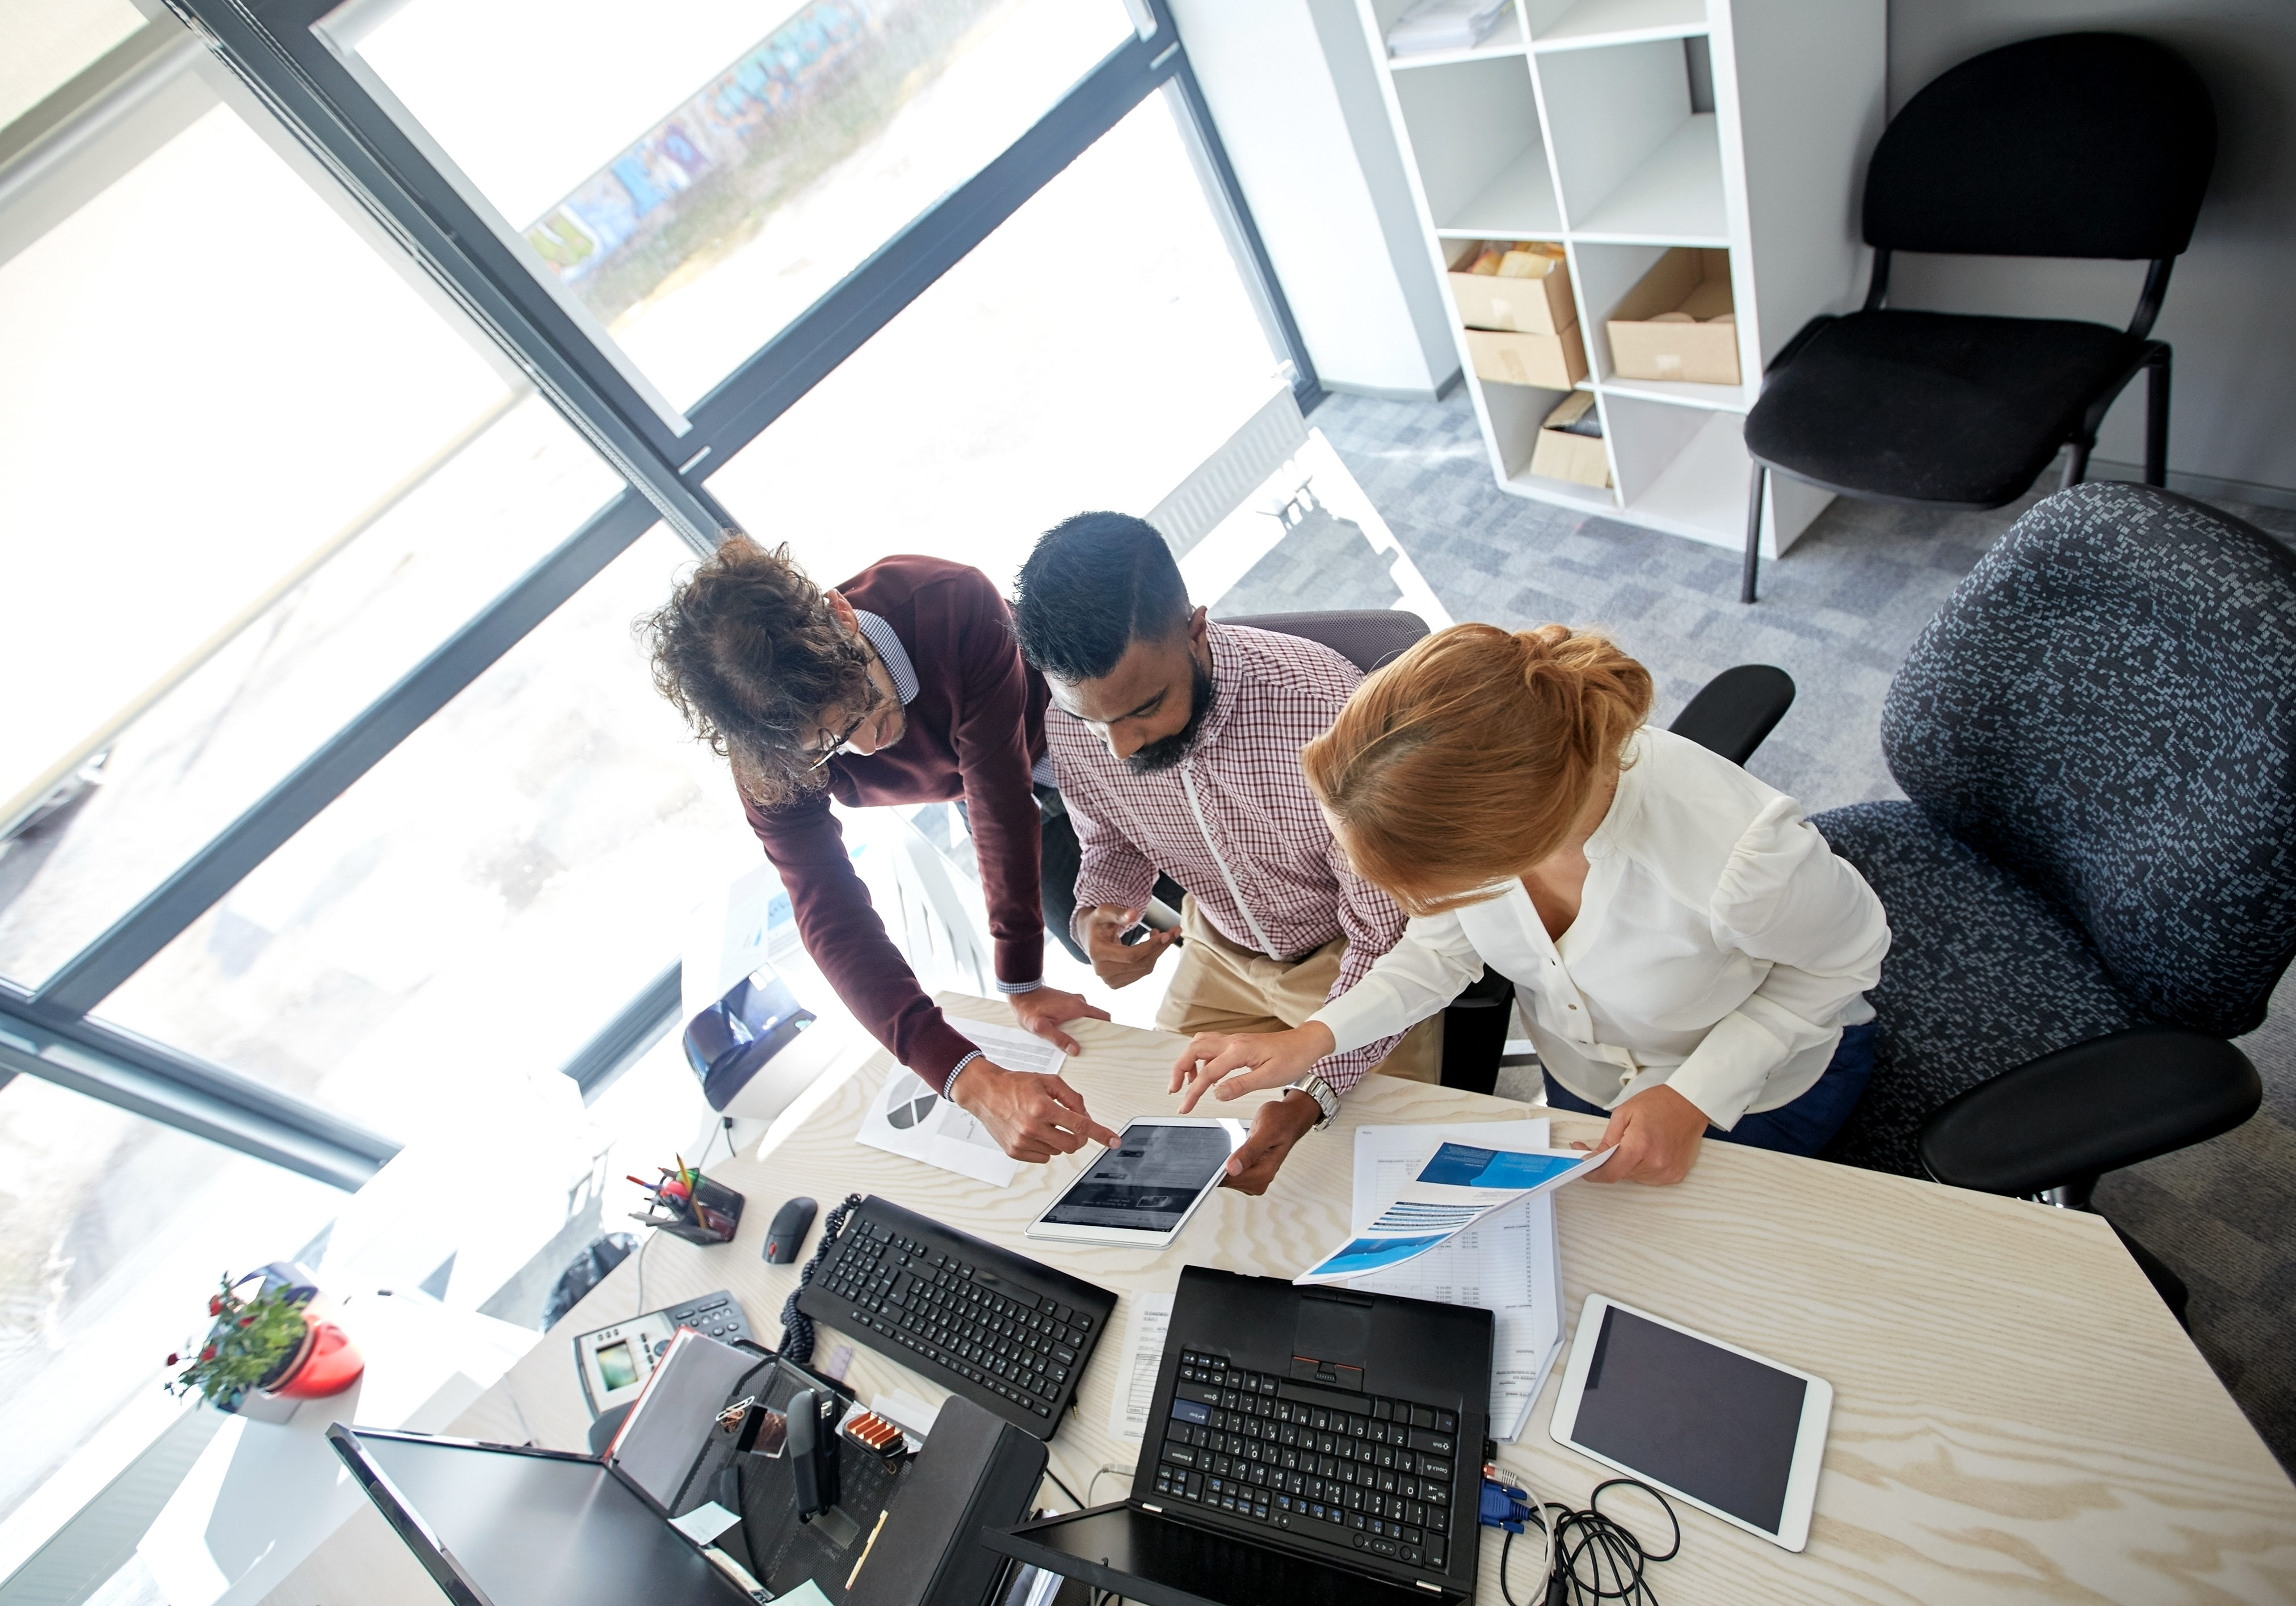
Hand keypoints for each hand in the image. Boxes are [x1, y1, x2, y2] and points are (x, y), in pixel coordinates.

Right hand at [947, 1059, 1119, 1162]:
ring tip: (1043, 1122)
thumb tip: (1086, 1117)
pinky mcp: (1015, 1151)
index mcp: (1042, 1107)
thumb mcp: (1048, 1081)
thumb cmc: (1015, 1084)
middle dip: (1077, 1136)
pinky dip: (1045, 1147)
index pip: (1080, 1125)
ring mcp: (1022, 1142)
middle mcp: (1032, 1127)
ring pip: (1058, 1151)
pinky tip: (1033, 1132)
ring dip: (1058, 1139)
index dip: (1100, 1134)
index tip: (1114, 1141)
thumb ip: (1072, 1098)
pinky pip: (1043, 1157)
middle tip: (1071, 1125)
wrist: (985, 1093)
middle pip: (1072, 1144)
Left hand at [1008, 985, 1110, 1054]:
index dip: (1108, 1029)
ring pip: (1085, 1018)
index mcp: (1077, 1007)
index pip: (1103, 1016)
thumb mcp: (1040, 1027)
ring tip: (1076, 1043)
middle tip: (1087, 1048)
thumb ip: (1058, 1038)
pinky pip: (1077, 1015)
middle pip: (1095, 1020)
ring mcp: (1073, 1001)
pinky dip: (1076, 1024)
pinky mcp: (1067, 1002)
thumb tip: (1076, 1050)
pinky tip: (1066, 1033)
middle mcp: (1079, 1002)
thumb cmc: (1029, 1009)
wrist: (1021, 990)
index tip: (1106, 1042)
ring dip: (1083, 1029)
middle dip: (1093, 1033)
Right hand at [1082, 904, 1179, 988]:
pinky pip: (1142, 972)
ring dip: (1157, 952)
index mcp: (1098, 953)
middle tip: (1174, 932)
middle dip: (1160, 947)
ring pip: (1144, 969)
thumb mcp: (1104, 912)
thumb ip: (1118, 913)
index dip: (1151, 946)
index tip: (1167, 934)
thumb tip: (1134, 914)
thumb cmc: (1098, 923)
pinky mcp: (1116, 984)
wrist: (1089, 938)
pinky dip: (1151, 959)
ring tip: (1159, 934)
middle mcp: (1102, 971)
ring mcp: (1109, 980)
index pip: (1131, 955)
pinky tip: (1150, 946)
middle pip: (1141, 963)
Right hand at [1169, 1023, 1334, 1113]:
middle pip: (1193, 1050)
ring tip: (1188, 1083)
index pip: (1207, 1073)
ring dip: (1188, 1061)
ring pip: (1199, 1044)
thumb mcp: (1269, 1078)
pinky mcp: (1237, 1042)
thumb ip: (1240, 1085)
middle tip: (1174, 1091)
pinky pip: (1210, 1045)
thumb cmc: (1292, 1059)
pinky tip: (1208, 1074)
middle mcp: (1232, 1041)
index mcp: (1238, 1051)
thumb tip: (1217, 1094)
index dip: (1193, 1092)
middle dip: (1179, 1070)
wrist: (1306, 1043)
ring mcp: (1234, 1040)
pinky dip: (1201, 1058)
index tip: (1185, 1107)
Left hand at [1221, 1091, 1319, 1194]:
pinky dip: (1228, 1159)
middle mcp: (1261, 1179)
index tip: (1212, 1157)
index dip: (1217, 1169)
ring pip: (1227, 1175)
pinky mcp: (1251, 1173)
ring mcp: (1256, 1178)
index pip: (1230, 1179)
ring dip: (1224, 1160)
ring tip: (1236, 1143)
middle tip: (1230, 1143)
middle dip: (1221, 1162)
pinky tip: (1235, 1147)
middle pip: (1227, 1179)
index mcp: (1265, 1172)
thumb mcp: (1265, 1130)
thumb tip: (1232, 1169)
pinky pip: (1231, 1171)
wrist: (1291, 1117)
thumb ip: (1249, 1151)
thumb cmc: (1282, 1121)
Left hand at [1572, 1083, 1708, 1184]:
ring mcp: (1667, 1172)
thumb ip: (1606, 1140)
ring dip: (1629, 1164)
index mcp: (1640, 1146)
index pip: (1609, 1173)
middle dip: (1612, 1161)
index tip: (1583, 1166)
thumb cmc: (1659, 1103)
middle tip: (1614, 1143)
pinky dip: (1644, 1167)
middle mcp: (1655, 1164)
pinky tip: (1650, 1150)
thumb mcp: (1624, 1114)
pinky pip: (1650, 1178)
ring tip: (1639, 1142)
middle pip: (1621, 1174)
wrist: (1691, 1104)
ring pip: (1634, 1177)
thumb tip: (1589, 1157)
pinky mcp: (1676, 1176)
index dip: (1592, 1172)